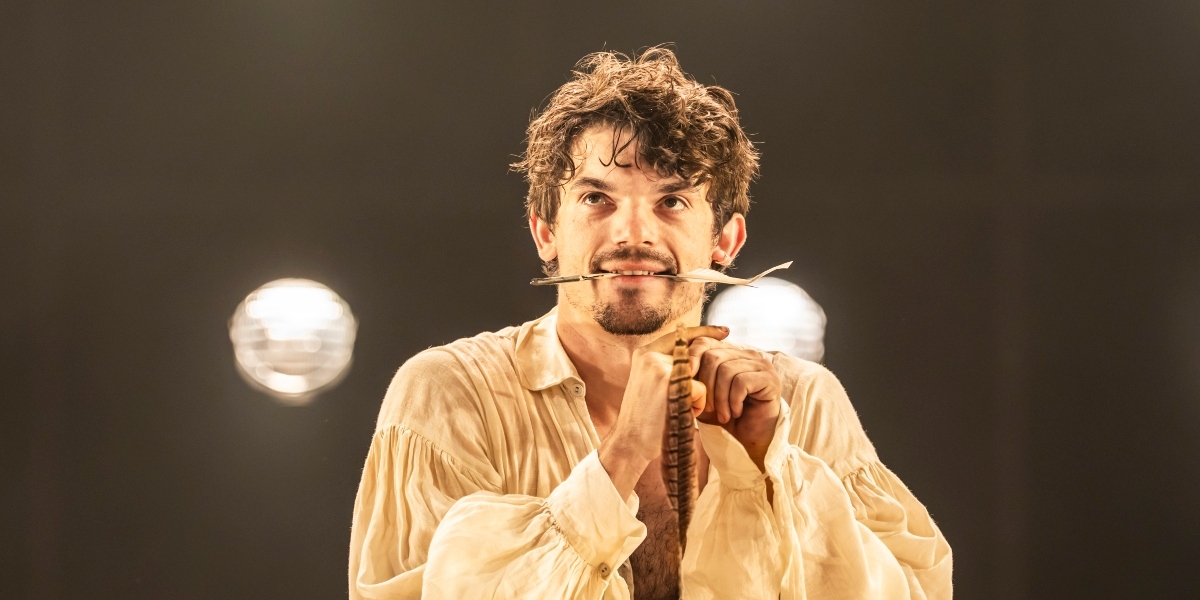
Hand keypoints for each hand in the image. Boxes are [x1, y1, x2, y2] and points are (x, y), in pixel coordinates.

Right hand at [598, 325, 727, 498]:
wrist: (630, 442)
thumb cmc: (646, 417)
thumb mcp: (653, 383)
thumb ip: (671, 366)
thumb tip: (700, 353)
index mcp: (645, 352)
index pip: (680, 335)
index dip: (704, 332)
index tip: (725, 331)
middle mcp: (650, 354)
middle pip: (695, 358)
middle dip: (700, 380)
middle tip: (691, 401)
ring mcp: (659, 366)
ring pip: (699, 375)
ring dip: (698, 395)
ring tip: (679, 410)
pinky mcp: (669, 382)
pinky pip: (700, 389)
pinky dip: (698, 405)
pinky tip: (682, 415)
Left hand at [687, 336, 781, 470]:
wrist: (748, 439)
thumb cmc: (724, 416)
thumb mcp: (702, 395)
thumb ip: (692, 378)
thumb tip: (678, 365)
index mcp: (730, 353)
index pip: (704, 342)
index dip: (691, 357)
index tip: (684, 378)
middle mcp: (747, 354)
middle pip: (713, 356)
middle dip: (705, 385)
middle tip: (707, 408)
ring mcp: (761, 365)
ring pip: (726, 370)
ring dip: (720, 398)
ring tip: (723, 415)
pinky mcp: (770, 379)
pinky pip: (741, 382)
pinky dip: (733, 401)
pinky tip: (735, 412)